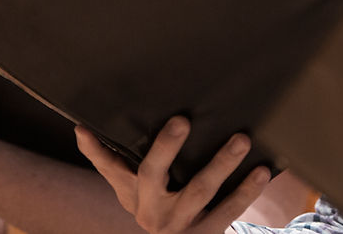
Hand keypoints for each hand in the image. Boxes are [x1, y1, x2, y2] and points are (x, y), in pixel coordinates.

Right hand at [77, 116, 268, 233]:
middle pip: (152, 174)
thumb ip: (112, 161)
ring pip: (199, 190)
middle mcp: (150, 210)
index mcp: (133, 194)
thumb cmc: (159, 208)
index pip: (109, 167)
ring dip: (221, 163)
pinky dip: (247, 191)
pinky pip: (228, 210)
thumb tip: (79, 128)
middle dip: (165, 147)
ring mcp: (178, 223)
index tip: (85, 127)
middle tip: (183, 119)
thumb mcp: (134, 191)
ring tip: (241, 140)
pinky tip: (263, 171)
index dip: (96, 150)